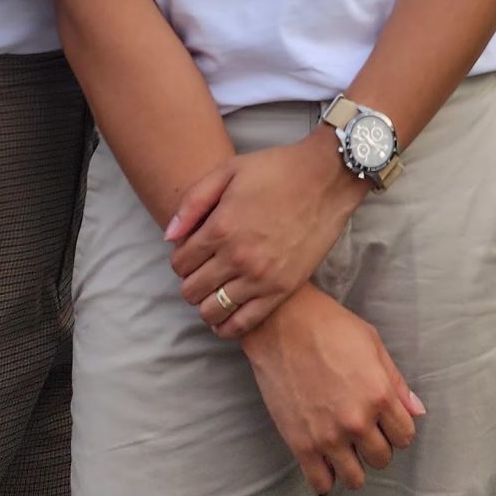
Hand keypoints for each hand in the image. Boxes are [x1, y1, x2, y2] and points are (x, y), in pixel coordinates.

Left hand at [166, 134, 365, 339]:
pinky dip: (227, 326)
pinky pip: (244, 324)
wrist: (326, 179)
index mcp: (221, 227)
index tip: (191, 251)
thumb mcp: (228, 170)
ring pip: (212, 312)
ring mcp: (260, 278)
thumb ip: (193, 202)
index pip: (179, 263)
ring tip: (214, 289)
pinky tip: (226, 315)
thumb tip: (169, 236)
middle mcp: (237, 258)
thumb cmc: (276, 170)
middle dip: (190, 281)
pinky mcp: (282, 291)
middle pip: (191, 291)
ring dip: (206, 303)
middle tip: (201, 270)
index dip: (179, 258)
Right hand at [241, 285, 422, 493]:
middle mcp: (357, 421)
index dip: (397, 429)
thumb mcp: (372, 343)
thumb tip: (417, 411)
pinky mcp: (300, 444)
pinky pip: (322, 484)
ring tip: (345, 445)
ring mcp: (328, 436)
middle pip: (382, 459)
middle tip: (363, 429)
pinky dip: (326, 475)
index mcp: (379, 394)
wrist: (281, 323)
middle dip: (376, 445)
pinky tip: (324, 456)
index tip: (385, 421)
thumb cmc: (329, 326)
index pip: (405, 436)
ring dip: (354, 464)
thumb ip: (396, 382)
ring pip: (356, 479)